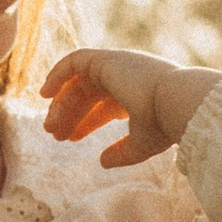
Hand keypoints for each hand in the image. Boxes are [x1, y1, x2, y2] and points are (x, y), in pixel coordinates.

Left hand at [41, 46, 214, 165]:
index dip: (86, 122)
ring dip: (61, 101)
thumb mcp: (142, 143)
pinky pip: (74, 60)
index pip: (105, 105)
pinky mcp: (105, 60)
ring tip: (49, 126)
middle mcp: (127, 77)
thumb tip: (102, 162)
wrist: (176, 103)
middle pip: (88, 94)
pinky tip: (44, 94)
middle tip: (53, 134)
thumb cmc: (165, 125)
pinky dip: (57, 73)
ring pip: (79, 81)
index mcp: (138, 94)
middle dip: (69, 114)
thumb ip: (122, 152)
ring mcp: (116, 65)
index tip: (70, 139)